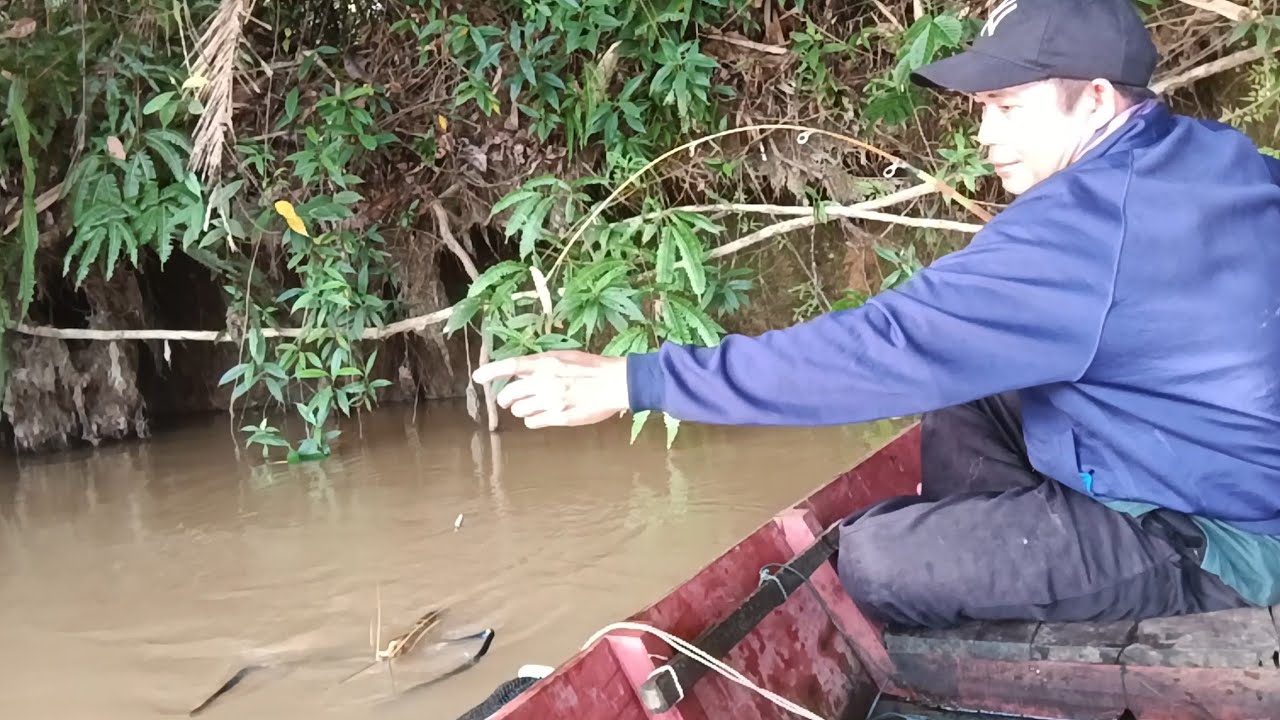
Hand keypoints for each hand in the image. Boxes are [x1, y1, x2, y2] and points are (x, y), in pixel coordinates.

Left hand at [471, 350, 629, 428]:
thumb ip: (542, 364)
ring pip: (518, 410)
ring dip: (520, 409)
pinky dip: (532, 419)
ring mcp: (550, 400)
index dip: (490, 371)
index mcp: (545, 362)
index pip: (510, 365)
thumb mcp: (564, 356)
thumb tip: (521, 371)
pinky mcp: (558, 417)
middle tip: (509, 399)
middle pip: (509, 393)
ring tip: (531, 406)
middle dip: (506, 398)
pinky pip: (532, 422)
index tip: (477, 377)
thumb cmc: (592, 367)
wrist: (615, 382)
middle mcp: (544, 381)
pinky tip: (541, 415)